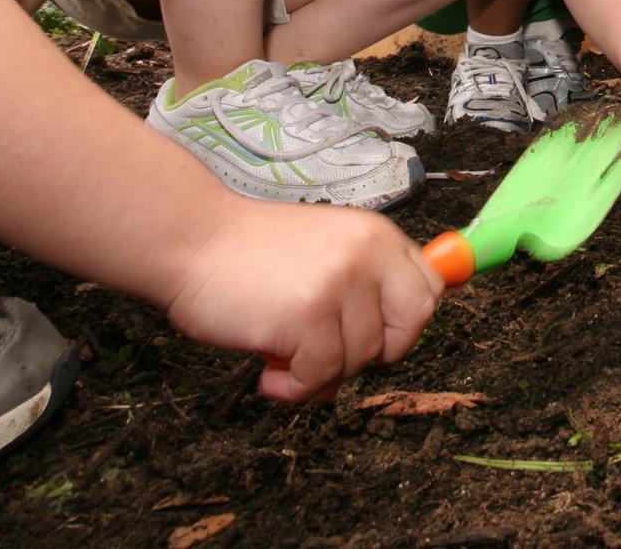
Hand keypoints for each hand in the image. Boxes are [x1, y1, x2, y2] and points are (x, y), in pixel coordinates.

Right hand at [163, 202, 441, 403]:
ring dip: (319, 371)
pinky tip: (268, 367)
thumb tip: (392, 342)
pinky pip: (321, 375)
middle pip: (411, 326)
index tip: (376, 334)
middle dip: (376, 352)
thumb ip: (362, 286)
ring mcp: (340, 283)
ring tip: (282, 351)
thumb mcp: (324, 250)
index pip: (429, 287)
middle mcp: (366, 253)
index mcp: (375, 235)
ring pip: (361, 358)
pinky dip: (293, 386)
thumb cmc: (249, 254)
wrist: (191, 240)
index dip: (405, 321)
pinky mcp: (309, 315)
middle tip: (331, 351)